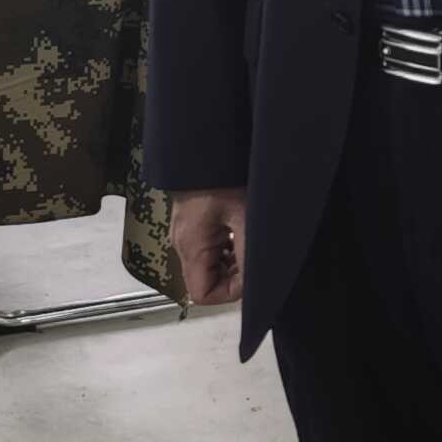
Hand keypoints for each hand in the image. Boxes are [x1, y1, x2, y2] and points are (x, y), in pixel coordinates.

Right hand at [168, 189, 246, 308]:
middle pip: (206, 281)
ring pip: (209, 265)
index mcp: (192, 247)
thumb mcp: (245, 218)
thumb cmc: (222, 177)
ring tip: (249, 241)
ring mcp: (185, 233)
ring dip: (231, 261)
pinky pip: (208, 248)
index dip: (231, 292)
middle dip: (233, 276)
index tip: (251, 276)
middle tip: (254, 257)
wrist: (207, 147)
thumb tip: (258, 282)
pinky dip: (226, 248)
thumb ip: (249, 255)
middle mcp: (183, 244)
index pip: (203, 294)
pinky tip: (241, 231)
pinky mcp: (192, 223)